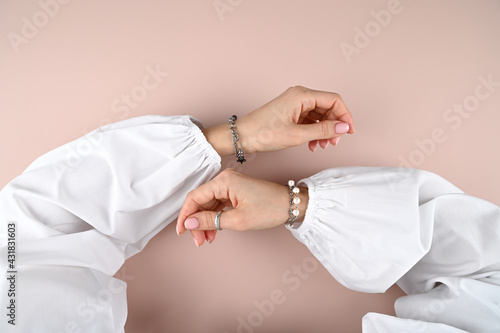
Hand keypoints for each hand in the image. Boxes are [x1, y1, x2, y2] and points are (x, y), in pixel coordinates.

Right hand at [176, 169, 308, 246]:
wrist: (291, 205)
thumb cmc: (269, 209)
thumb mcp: (238, 219)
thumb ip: (211, 221)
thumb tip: (189, 223)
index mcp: (224, 181)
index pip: (194, 197)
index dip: (185, 215)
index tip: (182, 232)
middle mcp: (224, 179)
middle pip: (200, 201)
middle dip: (196, 222)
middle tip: (198, 241)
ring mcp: (230, 184)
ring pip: (208, 204)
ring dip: (205, 222)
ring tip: (207, 239)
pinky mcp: (235, 191)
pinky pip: (218, 204)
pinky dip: (215, 218)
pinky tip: (214, 232)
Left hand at [202, 86, 354, 155]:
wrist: (242, 137)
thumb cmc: (263, 133)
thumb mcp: (297, 135)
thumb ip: (323, 131)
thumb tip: (343, 128)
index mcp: (302, 95)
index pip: (334, 100)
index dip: (345, 116)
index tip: (349, 132)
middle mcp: (300, 95)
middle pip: (328, 108)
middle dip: (334, 126)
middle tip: (332, 143)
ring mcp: (295, 103)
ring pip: (320, 115)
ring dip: (324, 131)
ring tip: (321, 146)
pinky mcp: (291, 112)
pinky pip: (310, 119)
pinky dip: (314, 132)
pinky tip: (312, 145)